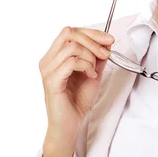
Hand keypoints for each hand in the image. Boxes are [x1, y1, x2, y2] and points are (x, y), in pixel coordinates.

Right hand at [39, 26, 114, 149]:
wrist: (70, 124)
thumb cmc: (78, 100)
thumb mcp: (94, 72)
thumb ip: (98, 56)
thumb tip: (107, 41)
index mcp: (54, 56)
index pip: (70, 31)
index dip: (92, 32)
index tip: (109, 39)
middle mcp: (48, 60)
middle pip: (69, 33)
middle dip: (93, 40)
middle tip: (106, 54)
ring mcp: (48, 70)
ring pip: (72, 47)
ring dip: (90, 56)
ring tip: (94, 70)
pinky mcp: (52, 81)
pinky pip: (71, 63)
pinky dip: (86, 66)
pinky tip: (90, 76)